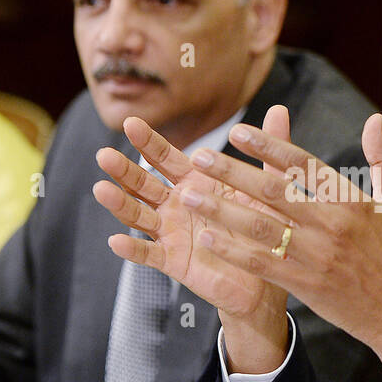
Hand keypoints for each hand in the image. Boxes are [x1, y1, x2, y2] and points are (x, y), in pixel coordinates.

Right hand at [93, 106, 292, 371]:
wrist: (270, 273)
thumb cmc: (266, 226)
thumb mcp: (268, 186)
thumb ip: (268, 150)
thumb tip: (280, 108)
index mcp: (195, 182)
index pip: (165, 158)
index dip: (148, 141)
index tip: (131, 123)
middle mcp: (177, 205)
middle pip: (143, 183)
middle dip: (123, 170)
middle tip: (104, 155)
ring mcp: (171, 232)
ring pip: (138, 216)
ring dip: (119, 203)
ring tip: (101, 189)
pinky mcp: (174, 261)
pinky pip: (149, 254)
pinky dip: (132, 249)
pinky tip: (116, 240)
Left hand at [181, 112, 381, 381]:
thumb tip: (374, 119)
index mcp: (351, 201)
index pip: (302, 164)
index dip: (268, 145)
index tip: (238, 131)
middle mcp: (331, 225)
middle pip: (272, 191)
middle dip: (232, 172)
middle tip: (199, 156)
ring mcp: (316, 256)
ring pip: (260, 226)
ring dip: (221, 209)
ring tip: (189, 195)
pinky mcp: (304, 284)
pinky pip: (261, 263)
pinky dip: (233, 251)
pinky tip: (207, 239)